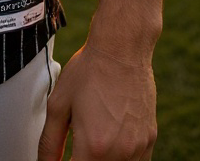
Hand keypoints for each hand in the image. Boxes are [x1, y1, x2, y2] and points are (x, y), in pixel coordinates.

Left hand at [37, 42, 157, 160]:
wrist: (121, 49)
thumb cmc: (89, 71)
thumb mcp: (58, 104)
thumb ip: (49, 142)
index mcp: (94, 147)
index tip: (63, 156)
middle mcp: (120, 153)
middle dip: (83, 160)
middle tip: (77, 146)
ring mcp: (138, 148)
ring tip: (94, 140)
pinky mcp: (150, 140)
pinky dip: (122, 159)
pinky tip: (111, 142)